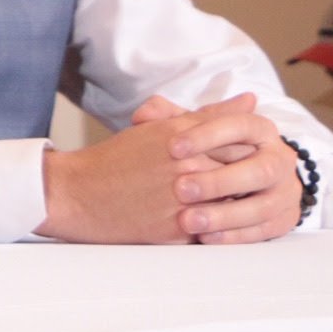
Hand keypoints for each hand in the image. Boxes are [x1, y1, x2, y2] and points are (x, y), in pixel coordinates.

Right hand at [40, 93, 280, 243]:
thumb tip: (250, 101)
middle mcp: (187, 167)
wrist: (80, 194)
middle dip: (249, 177)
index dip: (252, 149)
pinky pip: (219, 230)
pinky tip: (223, 223)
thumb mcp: (162, 128)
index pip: (243, 140)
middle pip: (243, 171)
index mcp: (184, 138)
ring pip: (236, 203)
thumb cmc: (118, 159)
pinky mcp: (179, 229)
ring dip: (243, 204)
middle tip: (250, 182)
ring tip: (237, 203)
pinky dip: (227, 228)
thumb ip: (210, 116)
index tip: (249, 156)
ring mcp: (184, 199)